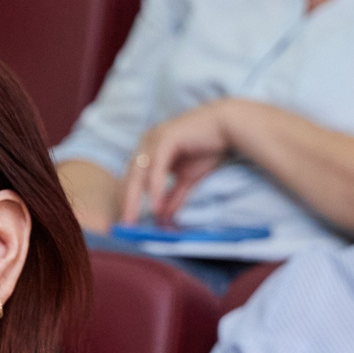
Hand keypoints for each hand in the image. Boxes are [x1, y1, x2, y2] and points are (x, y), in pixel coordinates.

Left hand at [119, 100, 242, 224]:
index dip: (129, 199)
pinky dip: (155, 188)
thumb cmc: (209, 148)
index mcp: (149, 150)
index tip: (128, 220)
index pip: (133, 178)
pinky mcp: (166, 138)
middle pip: (131, 177)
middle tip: (125, 226)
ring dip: (135, 198)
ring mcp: (154, 139)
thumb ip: (174, 196)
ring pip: (139, 174)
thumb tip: (163, 216)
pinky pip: (156, 168)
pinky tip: (155, 206)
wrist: (227, 126)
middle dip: (127, 202)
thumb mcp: (187, 178)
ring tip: (134, 219)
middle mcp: (146, 143)